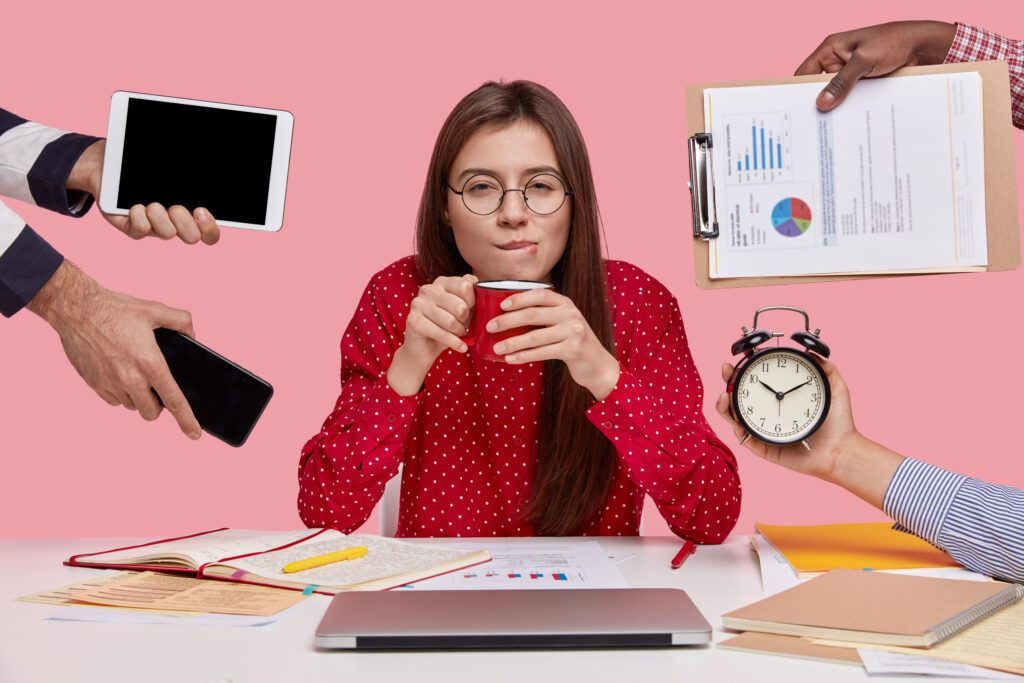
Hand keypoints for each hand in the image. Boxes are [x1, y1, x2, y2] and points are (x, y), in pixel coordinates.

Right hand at [27, 261, 201, 438]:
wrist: (76, 309)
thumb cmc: (116, 308)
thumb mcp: (155, 309)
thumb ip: (181, 320)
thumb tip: (192, 334)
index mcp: (150, 363)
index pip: (174, 401)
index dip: (187, 421)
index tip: (195, 435)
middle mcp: (130, 378)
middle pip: (151, 412)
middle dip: (158, 406)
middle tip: (157, 389)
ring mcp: (110, 384)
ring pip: (132, 406)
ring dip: (138, 398)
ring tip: (136, 375)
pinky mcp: (94, 384)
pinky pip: (113, 400)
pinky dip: (120, 394)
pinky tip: (120, 374)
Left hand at [67, 140, 220, 244]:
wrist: (109, 166)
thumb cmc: (144, 165)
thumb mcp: (169, 169)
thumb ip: (188, 177)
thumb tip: (213, 170)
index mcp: (189, 212)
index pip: (209, 234)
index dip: (209, 228)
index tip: (200, 210)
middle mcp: (174, 223)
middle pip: (192, 237)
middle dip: (185, 223)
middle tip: (175, 207)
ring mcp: (154, 227)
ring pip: (167, 234)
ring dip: (160, 217)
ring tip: (151, 204)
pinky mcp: (132, 227)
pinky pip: (141, 231)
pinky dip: (139, 217)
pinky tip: (135, 205)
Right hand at [387, 274, 476, 395]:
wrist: (424, 347)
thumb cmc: (446, 326)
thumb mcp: (462, 310)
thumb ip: (470, 295)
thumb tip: (476, 281)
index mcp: (441, 282)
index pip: (465, 285)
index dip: (473, 302)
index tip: (471, 310)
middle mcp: (428, 289)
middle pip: (460, 306)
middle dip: (465, 320)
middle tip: (462, 326)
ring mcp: (418, 304)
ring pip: (451, 321)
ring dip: (459, 332)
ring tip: (458, 335)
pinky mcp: (413, 320)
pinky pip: (441, 333)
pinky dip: (454, 343)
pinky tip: (461, 347)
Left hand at [487, 288, 619, 399]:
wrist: (597, 364)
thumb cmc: (572, 342)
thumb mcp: (562, 323)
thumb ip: (543, 316)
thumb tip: (507, 316)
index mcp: (565, 303)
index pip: (539, 294)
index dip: (519, 298)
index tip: (501, 306)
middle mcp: (570, 314)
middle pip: (533, 314)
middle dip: (508, 320)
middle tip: (490, 327)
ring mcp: (573, 331)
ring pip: (535, 336)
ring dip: (512, 342)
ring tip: (497, 347)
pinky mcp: (573, 349)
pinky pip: (542, 352)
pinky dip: (524, 356)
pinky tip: (510, 358)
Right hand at [715, 357, 856, 480]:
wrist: (841, 451)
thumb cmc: (839, 424)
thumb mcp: (836, 389)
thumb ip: (826, 369)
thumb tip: (813, 352)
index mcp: (783, 398)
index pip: (760, 380)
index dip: (748, 367)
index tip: (744, 354)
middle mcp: (770, 412)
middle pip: (741, 395)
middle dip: (729, 381)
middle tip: (727, 369)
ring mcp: (765, 430)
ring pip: (735, 416)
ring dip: (724, 404)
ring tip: (724, 394)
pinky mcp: (764, 447)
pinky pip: (744, 438)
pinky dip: (736, 427)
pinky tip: (735, 417)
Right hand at [795, 21, 956, 110]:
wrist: (923, 47)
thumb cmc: (894, 42)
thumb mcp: (864, 60)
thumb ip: (842, 82)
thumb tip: (822, 104)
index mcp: (831, 50)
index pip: (805, 73)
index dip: (797, 91)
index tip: (794, 111)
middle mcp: (837, 62)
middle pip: (818, 88)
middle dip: (816, 104)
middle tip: (811, 125)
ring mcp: (850, 75)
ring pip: (834, 96)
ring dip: (834, 109)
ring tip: (828, 129)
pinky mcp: (862, 85)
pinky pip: (850, 100)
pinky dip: (848, 110)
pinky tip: (846, 124)